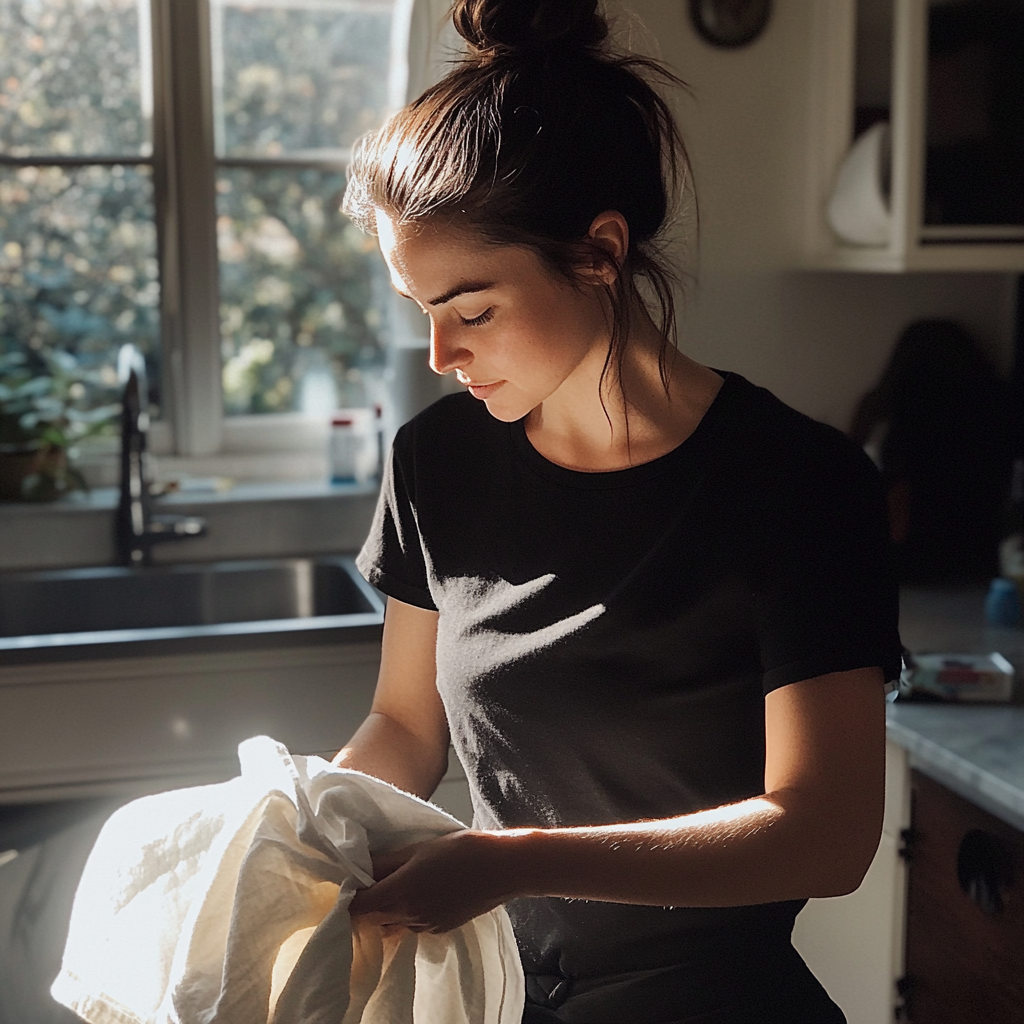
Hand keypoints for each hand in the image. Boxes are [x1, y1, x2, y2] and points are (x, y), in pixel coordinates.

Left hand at [348, 829, 521, 933]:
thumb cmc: (462, 850)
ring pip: (392, 924)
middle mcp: (409, 915)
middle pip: (373, 918)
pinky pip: (412, 926)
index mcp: (401, 891)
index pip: (359, 906)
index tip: (351, 882)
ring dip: (388, 910)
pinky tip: (421, 894)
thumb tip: (363, 867)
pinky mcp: (439, 930)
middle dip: (368, 903)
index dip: (350, 896)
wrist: (501, 869)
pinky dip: (408, 915)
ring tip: (399, 886)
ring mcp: (425, 926)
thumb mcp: (420, 848)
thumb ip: (388, 861)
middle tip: (373, 881)